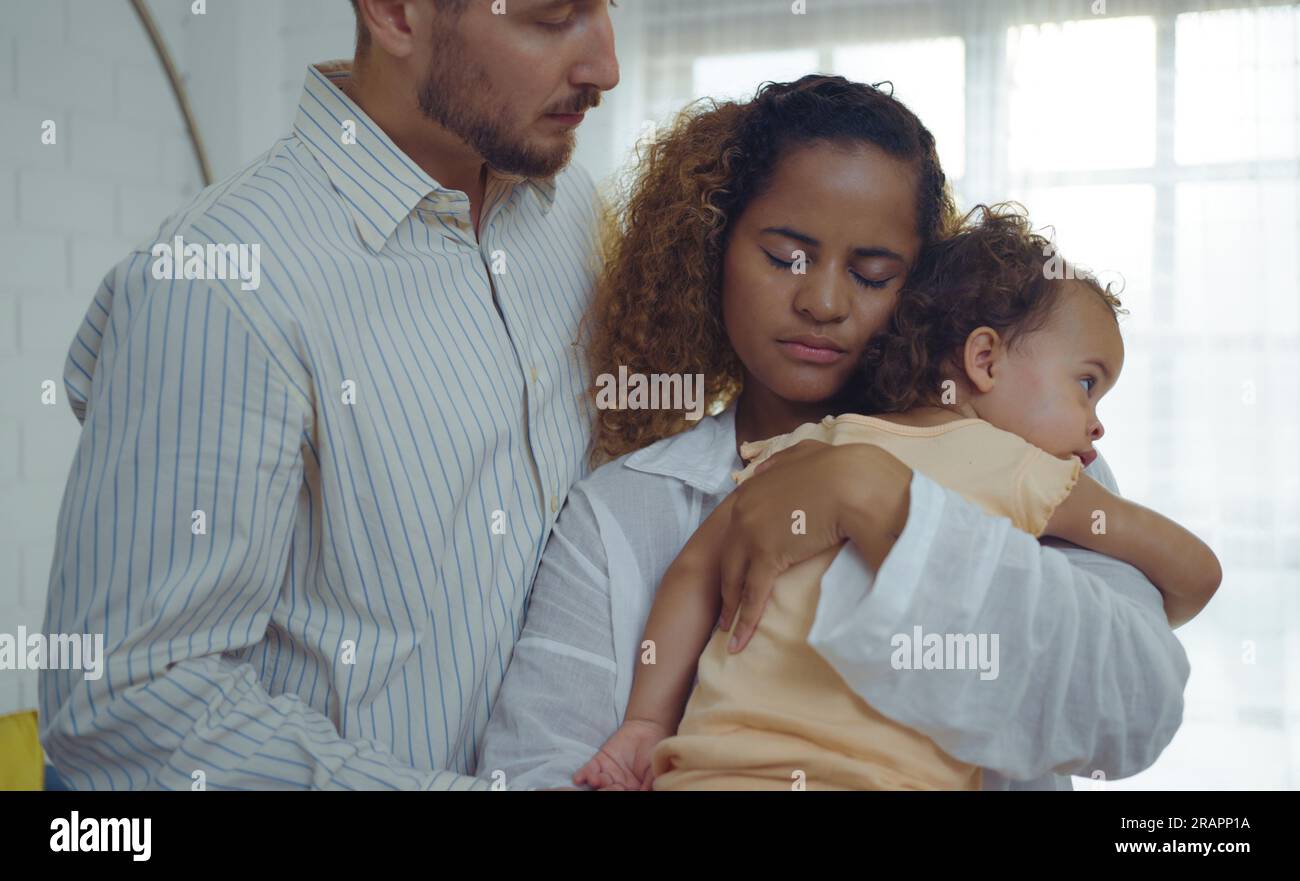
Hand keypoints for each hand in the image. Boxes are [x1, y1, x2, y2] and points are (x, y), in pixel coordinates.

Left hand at [572, 719, 670, 790]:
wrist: (646, 729)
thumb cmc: (653, 752)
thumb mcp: (654, 769)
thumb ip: (648, 784)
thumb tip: (644, 793)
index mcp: (632, 790)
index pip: (624, 796)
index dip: (621, 795)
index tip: (621, 791)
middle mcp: (618, 786)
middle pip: (609, 792)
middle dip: (607, 791)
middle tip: (605, 789)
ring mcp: (607, 775)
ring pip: (598, 783)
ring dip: (595, 783)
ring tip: (595, 780)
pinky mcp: (598, 762)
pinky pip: (588, 770)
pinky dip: (583, 774)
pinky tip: (578, 778)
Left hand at [718, 440, 911, 652]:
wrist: (854, 481)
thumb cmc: (841, 468)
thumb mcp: (805, 453)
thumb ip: (782, 458)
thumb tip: (764, 466)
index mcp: (753, 488)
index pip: (737, 529)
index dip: (735, 552)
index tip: (734, 570)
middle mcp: (744, 511)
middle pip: (729, 557)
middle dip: (725, 585)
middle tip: (723, 609)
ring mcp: (752, 533)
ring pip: (736, 579)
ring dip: (731, 608)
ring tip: (726, 631)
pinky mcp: (767, 556)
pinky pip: (753, 595)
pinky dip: (745, 621)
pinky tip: (737, 642)